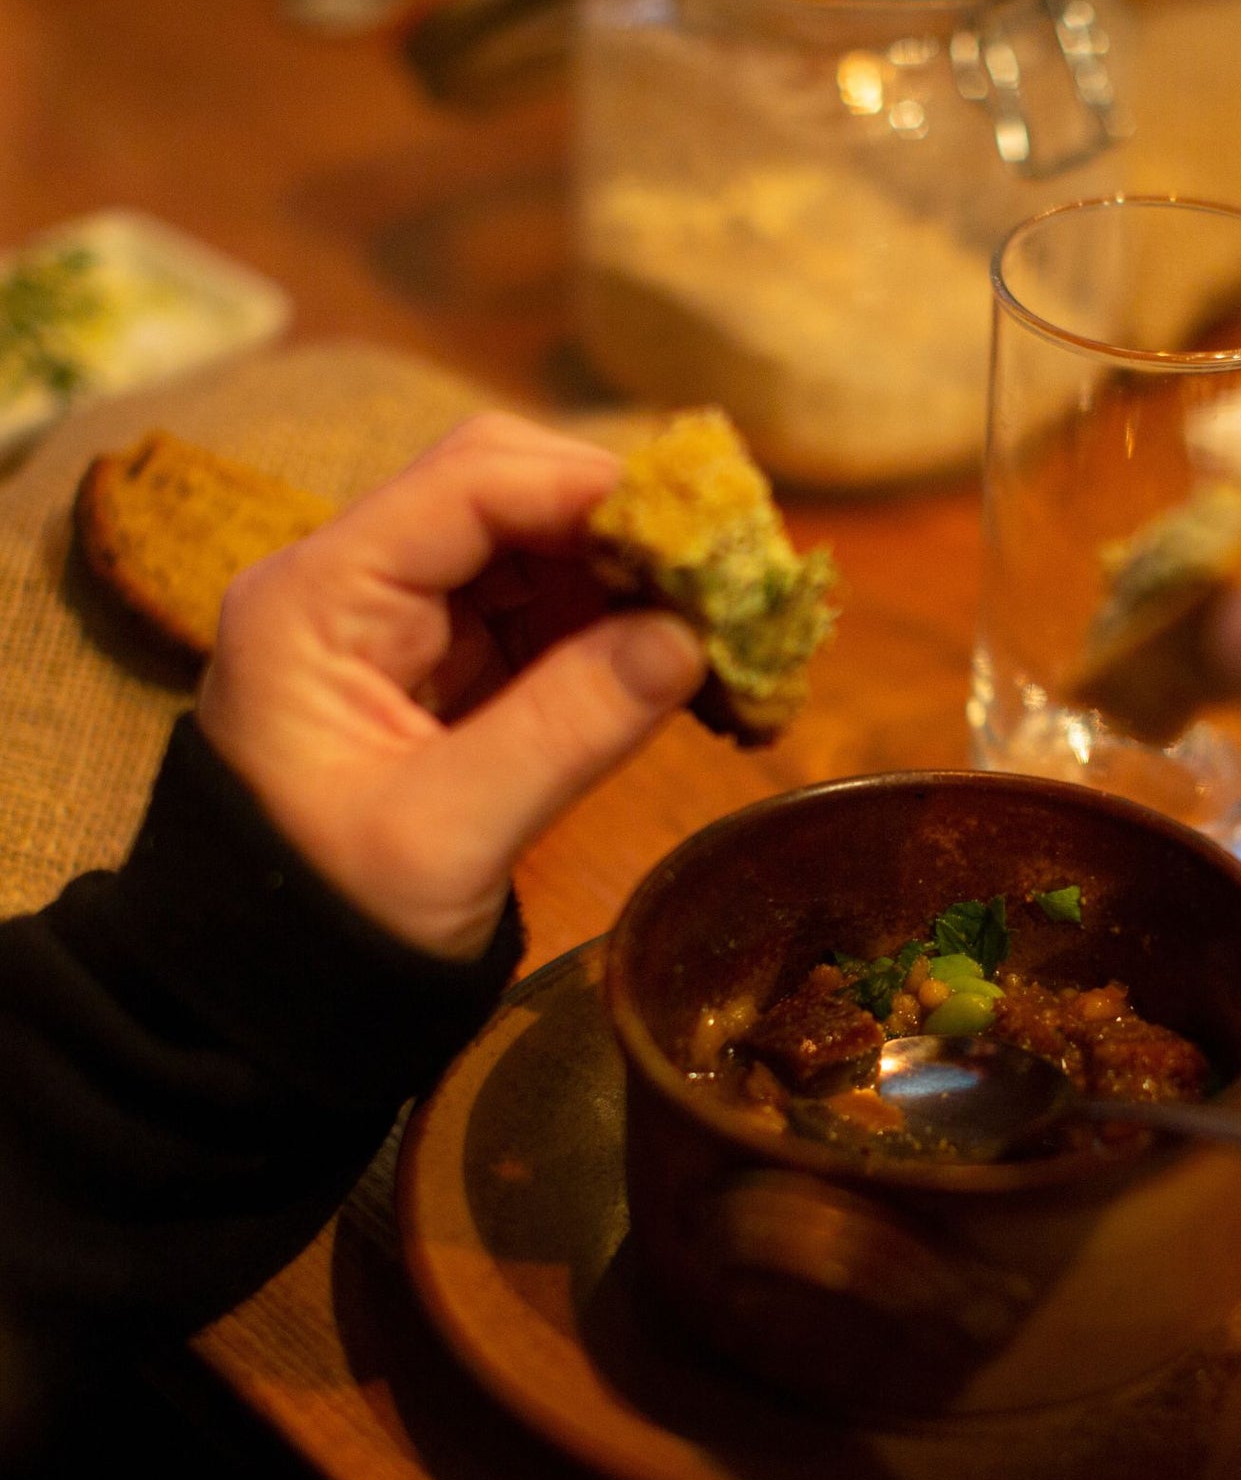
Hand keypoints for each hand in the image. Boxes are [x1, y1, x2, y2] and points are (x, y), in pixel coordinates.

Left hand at [196, 414, 704, 958]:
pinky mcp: (446, 671)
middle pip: (504, 493)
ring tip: (724, 617)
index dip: (591, 489)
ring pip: (535, 549)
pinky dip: (618, 628)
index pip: (468, 487)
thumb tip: (691, 640)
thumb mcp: (449, 832)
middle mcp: (356, 584)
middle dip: (620, 522)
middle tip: (725, 568)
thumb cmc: (336, 917)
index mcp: (319, 600)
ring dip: (631, 575)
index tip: (702, 528)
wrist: (277, 992)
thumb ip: (566, 728)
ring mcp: (402, 625)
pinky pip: (545, 616)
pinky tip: (686, 657)